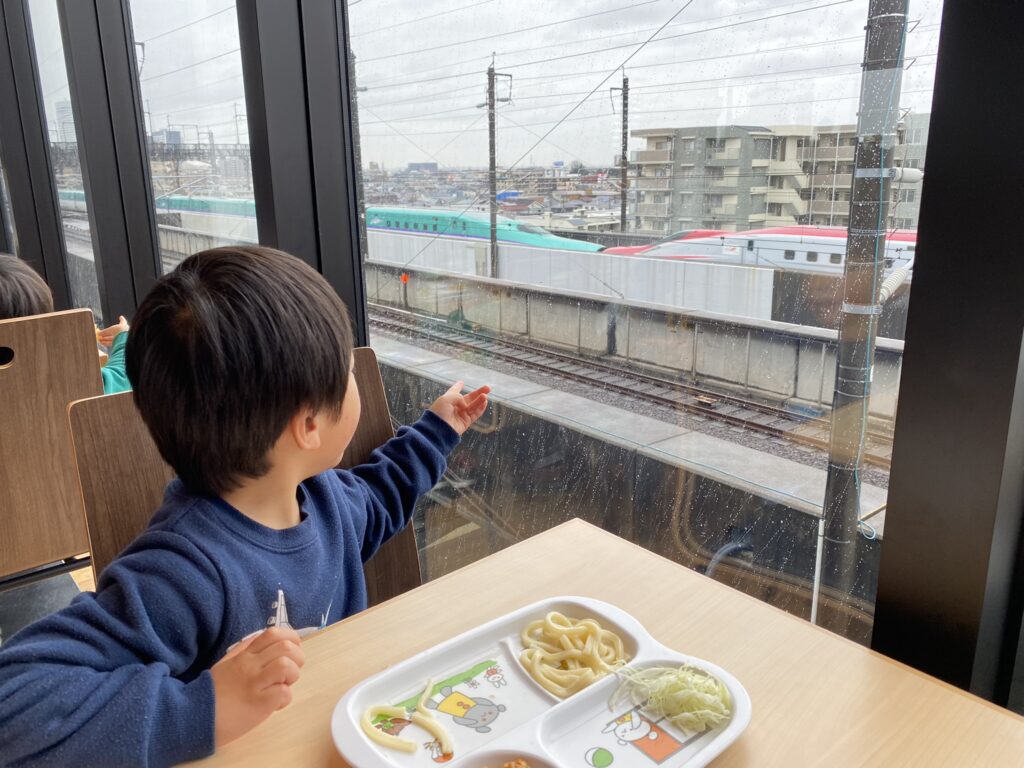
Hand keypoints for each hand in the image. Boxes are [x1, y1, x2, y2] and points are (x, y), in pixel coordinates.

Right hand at [97, 315, 128, 346]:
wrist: (124, 340)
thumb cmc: (119, 331)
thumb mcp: (110, 330)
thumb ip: (104, 332)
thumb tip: (99, 333)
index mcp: (124, 326)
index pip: (123, 321)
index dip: (122, 319)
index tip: (121, 317)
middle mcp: (124, 332)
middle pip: (114, 332)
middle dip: (106, 334)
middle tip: (100, 334)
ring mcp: (121, 338)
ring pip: (112, 338)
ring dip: (105, 339)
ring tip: (99, 339)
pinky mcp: (118, 344)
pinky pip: (112, 343)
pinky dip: (106, 342)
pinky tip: (101, 343)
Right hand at [210, 626, 304, 746]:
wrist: (192, 718)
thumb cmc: (211, 694)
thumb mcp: (226, 665)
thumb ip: (244, 652)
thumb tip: (262, 640)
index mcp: (244, 655)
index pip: (273, 633)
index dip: (291, 639)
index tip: (292, 650)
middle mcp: (250, 664)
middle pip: (286, 647)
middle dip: (297, 658)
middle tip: (289, 673)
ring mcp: (254, 683)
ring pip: (287, 665)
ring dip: (292, 676)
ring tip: (282, 687)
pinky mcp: (258, 703)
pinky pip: (283, 693)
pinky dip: (284, 699)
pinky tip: (274, 706)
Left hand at [429, 381, 490, 435]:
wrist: (438, 429)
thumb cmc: (439, 412)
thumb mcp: (447, 398)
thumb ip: (458, 397)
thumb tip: (466, 405)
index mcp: (448, 399)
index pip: (454, 391)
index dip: (458, 386)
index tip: (461, 382)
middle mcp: (455, 406)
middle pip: (469, 398)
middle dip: (478, 393)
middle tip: (488, 388)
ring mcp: (461, 414)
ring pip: (473, 406)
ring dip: (480, 400)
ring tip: (485, 396)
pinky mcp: (465, 422)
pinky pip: (475, 414)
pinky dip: (480, 408)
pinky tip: (485, 403)